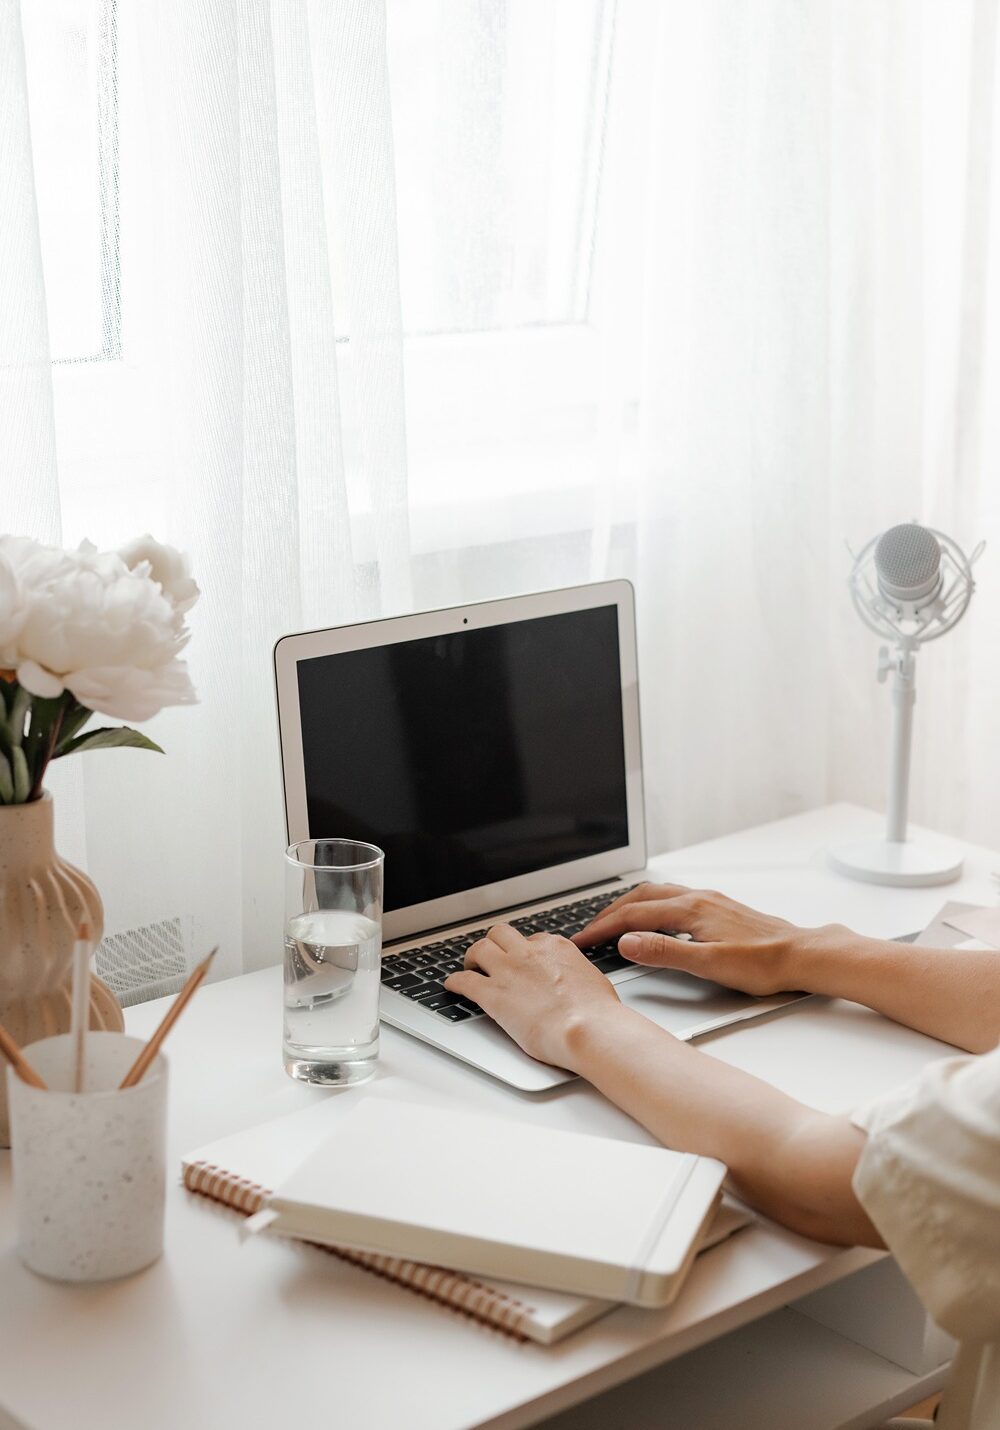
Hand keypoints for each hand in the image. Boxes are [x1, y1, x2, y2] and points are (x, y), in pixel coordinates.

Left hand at [444, 924, 624, 1068]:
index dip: (524, 951)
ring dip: (472, 957)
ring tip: (470, 966)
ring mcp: (509, 971)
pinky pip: (465, 980)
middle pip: (501, 934)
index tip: (521, 961)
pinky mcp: (493, 994)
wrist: (587, 1028)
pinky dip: (455, 981)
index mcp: (555, 948)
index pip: (532, 940)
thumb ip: (578, 976)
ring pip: (479, 948)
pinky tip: (452, 986)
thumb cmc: (597, 1012)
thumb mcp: (594, 981)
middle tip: (490, 956)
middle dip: (494, 943)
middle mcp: (529, 953)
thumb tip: (580, 983)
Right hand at [573, 883, 806, 995]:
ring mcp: (709, 899)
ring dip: (629, 905)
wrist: (803, 954)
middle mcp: (697, 898)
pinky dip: (651, 904)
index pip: (634, 916)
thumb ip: (665, 952)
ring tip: (613, 921)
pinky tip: (655, 917)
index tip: (582, 939)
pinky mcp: (718, 906)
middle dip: (610, 912)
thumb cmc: (764, 963)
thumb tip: (628, 942)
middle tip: (589, 929)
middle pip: (640, 897)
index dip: (603, 928)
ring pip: (657, 894)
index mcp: (691, 909)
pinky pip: (673, 896)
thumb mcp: (710, 965)